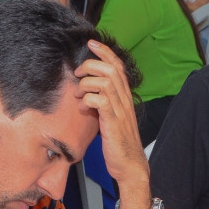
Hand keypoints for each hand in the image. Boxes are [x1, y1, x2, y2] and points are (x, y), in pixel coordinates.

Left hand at [74, 40, 148, 200]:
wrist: (130, 165)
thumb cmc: (119, 143)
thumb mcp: (112, 118)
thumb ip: (104, 103)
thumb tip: (87, 92)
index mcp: (125, 98)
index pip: (118, 66)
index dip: (106, 52)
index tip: (92, 43)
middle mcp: (125, 101)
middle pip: (111, 69)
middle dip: (90, 65)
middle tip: (78, 74)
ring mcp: (120, 111)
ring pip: (104, 82)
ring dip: (86, 84)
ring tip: (79, 95)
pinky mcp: (113, 123)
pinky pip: (100, 101)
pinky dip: (87, 100)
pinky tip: (82, 109)